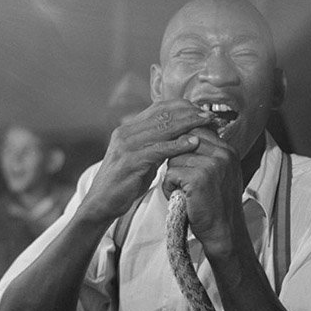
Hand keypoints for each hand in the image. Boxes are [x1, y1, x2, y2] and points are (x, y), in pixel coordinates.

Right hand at [81, 100, 214, 221]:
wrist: (100, 204)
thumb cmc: (124, 183)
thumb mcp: (142, 159)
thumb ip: (156, 145)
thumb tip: (178, 136)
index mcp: (128, 129)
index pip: (158, 108)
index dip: (182, 106)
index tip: (201, 110)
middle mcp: (125, 133)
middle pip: (162, 115)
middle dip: (189, 113)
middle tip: (209, 114)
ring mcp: (126, 146)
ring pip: (162, 128)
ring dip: (188, 124)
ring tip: (207, 124)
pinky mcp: (130, 161)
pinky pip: (158, 149)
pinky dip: (178, 145)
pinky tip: (193, 143)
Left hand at [162, 127, 243, 255]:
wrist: (224, 231)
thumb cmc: (217, 205)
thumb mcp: (221, 174)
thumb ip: (209, 155)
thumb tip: (187, 138)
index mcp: (228, 151)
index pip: (197, 131)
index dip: (182, 144)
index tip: (180, 160)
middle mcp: (223, 154)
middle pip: (183, 142)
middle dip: (176, 160)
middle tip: (181, 179)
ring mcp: (212, 165)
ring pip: (174, 158)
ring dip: (171, 176)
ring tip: (181, 191)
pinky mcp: (199, 178)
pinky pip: (171, 173)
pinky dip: (169, 187)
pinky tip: (179, 197)